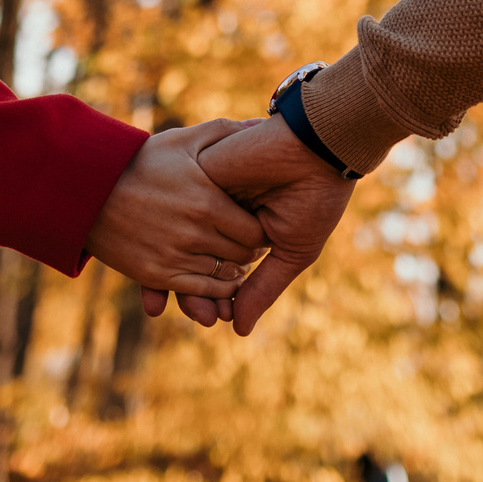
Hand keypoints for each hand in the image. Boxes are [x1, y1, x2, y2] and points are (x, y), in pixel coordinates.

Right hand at [85, 120, 266, 298]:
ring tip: (231, 259)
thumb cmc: (139, 161)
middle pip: (244, 256)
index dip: (260, 230)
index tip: (255, 224)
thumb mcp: (180, 140)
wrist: (88, 190)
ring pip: (224, 277)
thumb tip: (258, 124)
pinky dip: (214, 290)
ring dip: (233, 270)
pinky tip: (215, 277)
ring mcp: (174, 257)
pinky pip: (200, 292)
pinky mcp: (156, 275)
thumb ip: (223, 132)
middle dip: (249, 250)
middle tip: (246, 243)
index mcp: (207, 202)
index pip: (255, 231)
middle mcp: (194, 233)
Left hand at [141, 114, 355, 333]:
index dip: (211, 295)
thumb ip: (262, 288)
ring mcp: (205, 195)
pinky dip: (166, 244)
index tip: (214, 319)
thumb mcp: (292, 251)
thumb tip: (238, 330)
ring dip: (173, 273)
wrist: (316, 151)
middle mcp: (220, 214)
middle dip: (190, 291)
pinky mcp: (196, 176)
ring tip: (182, 305)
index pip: (216, 266)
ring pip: (179, 241)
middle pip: (191, 258)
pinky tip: (166, 271)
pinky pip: (172, 214)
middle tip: (201, 319)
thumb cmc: (315, 200)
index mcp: (243, 230)